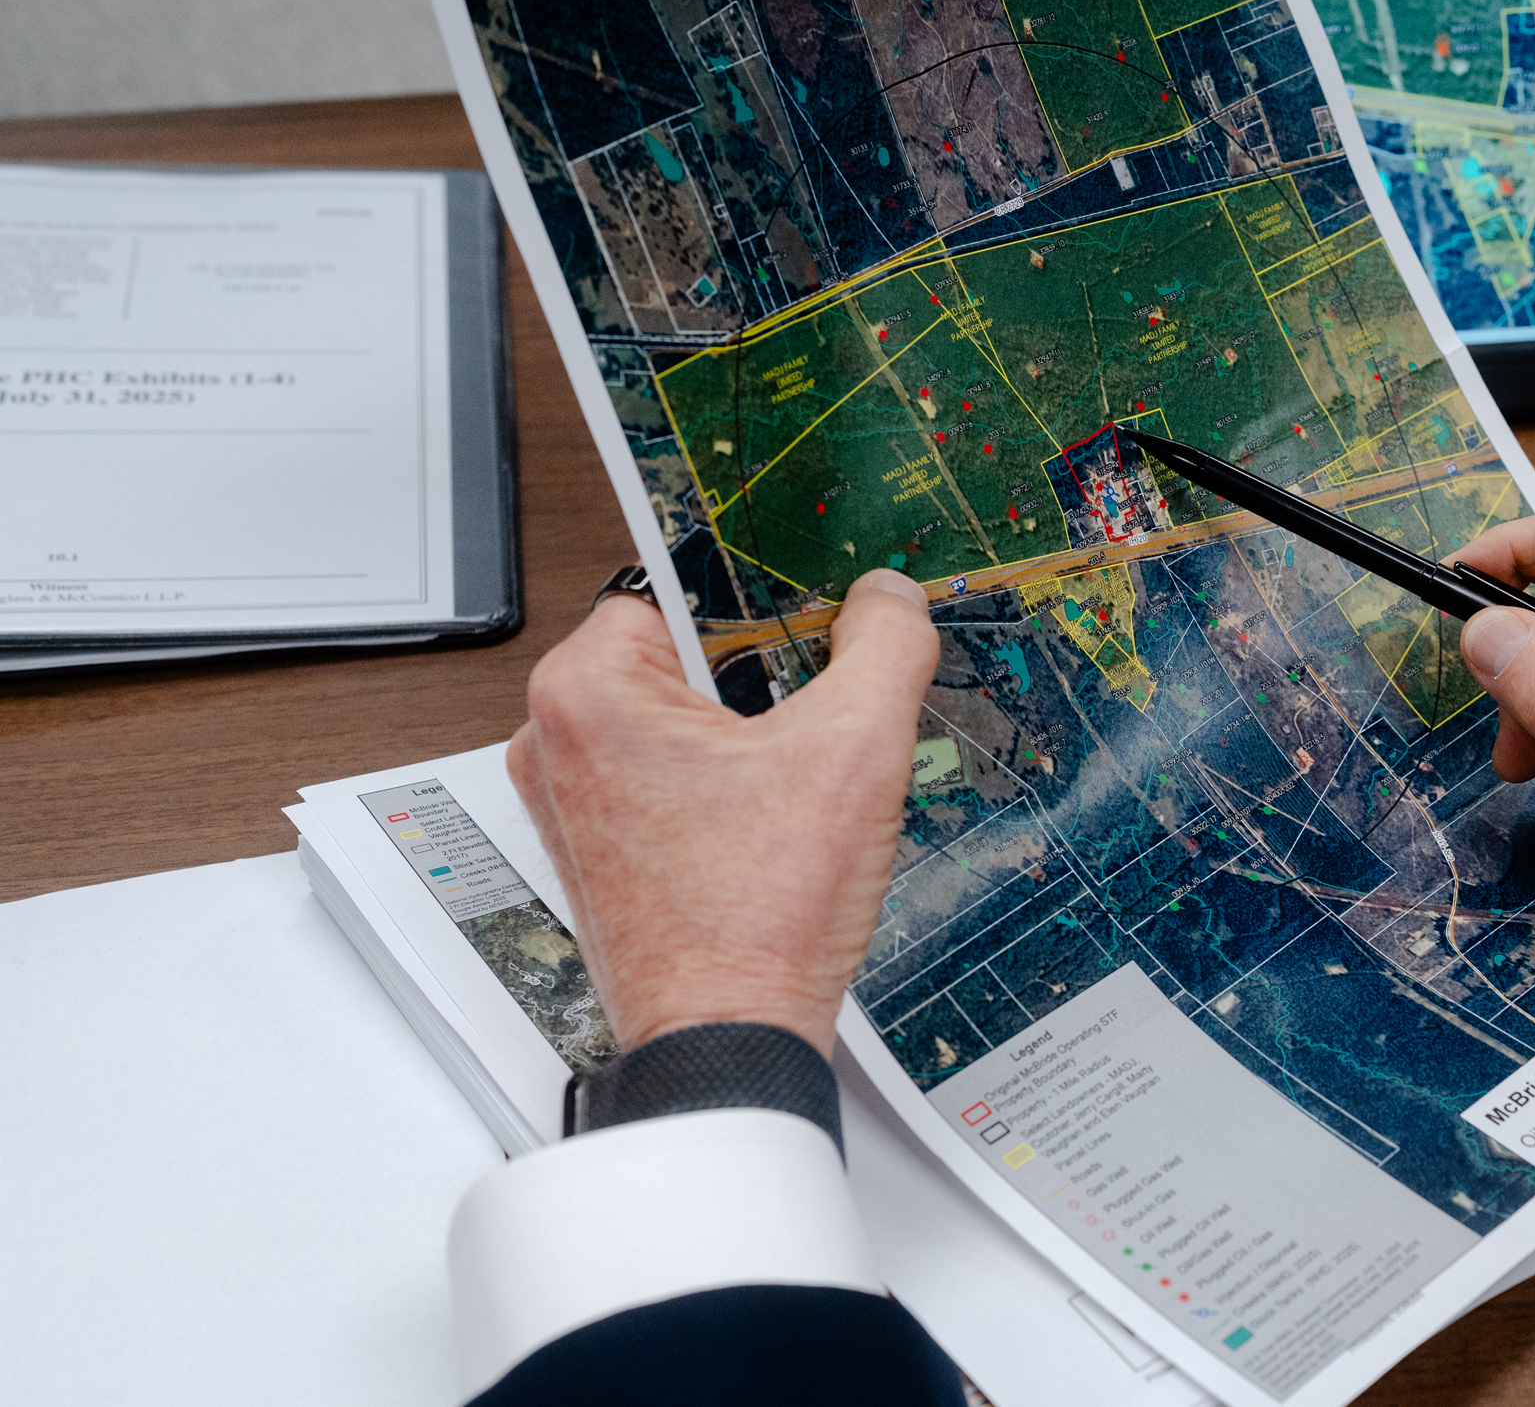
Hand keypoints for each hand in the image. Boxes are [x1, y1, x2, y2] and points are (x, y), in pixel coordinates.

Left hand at [505, 569, 938, 1054]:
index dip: (766, 600)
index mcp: (584, 691)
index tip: (817, 620)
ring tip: (800, 785)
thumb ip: (884, 645)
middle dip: (765, 677)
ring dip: (752, 737)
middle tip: (817, 721)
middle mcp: (555, 742)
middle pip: (687, 654)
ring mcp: (572, 804)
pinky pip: (673, 780)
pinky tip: (779, 826)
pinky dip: (729, 789)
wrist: (729, 1041)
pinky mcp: (602, 853)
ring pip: (685, 721)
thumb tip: (888, 599)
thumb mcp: (856, 749)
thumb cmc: (755, 918)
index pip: (683, 584)